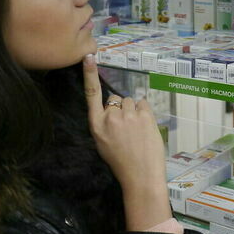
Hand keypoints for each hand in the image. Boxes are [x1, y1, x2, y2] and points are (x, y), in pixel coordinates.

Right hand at [82, 54, 170, 230]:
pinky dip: (145, 113)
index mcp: (96, 125)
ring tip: (137, 131)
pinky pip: (143, 104)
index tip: (89, 57)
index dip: (89, 74)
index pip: (91, 95)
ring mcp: (128, 115)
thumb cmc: (121, 162)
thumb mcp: (103, 143)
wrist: (140, 176)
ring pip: (130, 102)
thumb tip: (113, 108)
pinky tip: (145, 128)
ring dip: (134, 112)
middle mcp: (111, 117)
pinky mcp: (145, 115)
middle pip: (116, 99)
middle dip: (122, 110)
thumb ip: (105, 123)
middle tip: (127, 130)